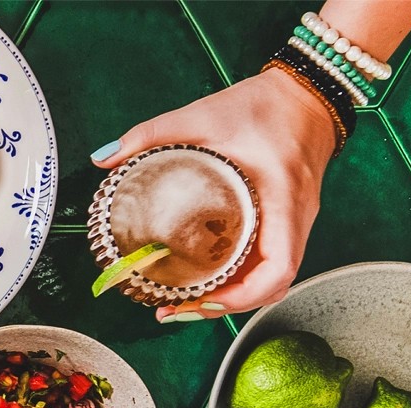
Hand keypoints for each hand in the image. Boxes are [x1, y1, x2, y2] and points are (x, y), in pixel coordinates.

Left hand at [92, 68, 337, 321]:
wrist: (306, 94)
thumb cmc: (265, 106)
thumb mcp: (204, 115)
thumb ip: (152, 134)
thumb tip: (105, 159)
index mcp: (284, 198)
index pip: (278, 268)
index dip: (242, 295)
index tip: (204, 298)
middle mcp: (296, 220)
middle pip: (272, 286)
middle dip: (226, 305)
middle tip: (179, 309)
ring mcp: (295, 225)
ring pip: (271, 281)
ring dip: (232, 298)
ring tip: (187, 304)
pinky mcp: (287, 224)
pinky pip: (268, 265)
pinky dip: (240, 281)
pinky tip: (209, 283)